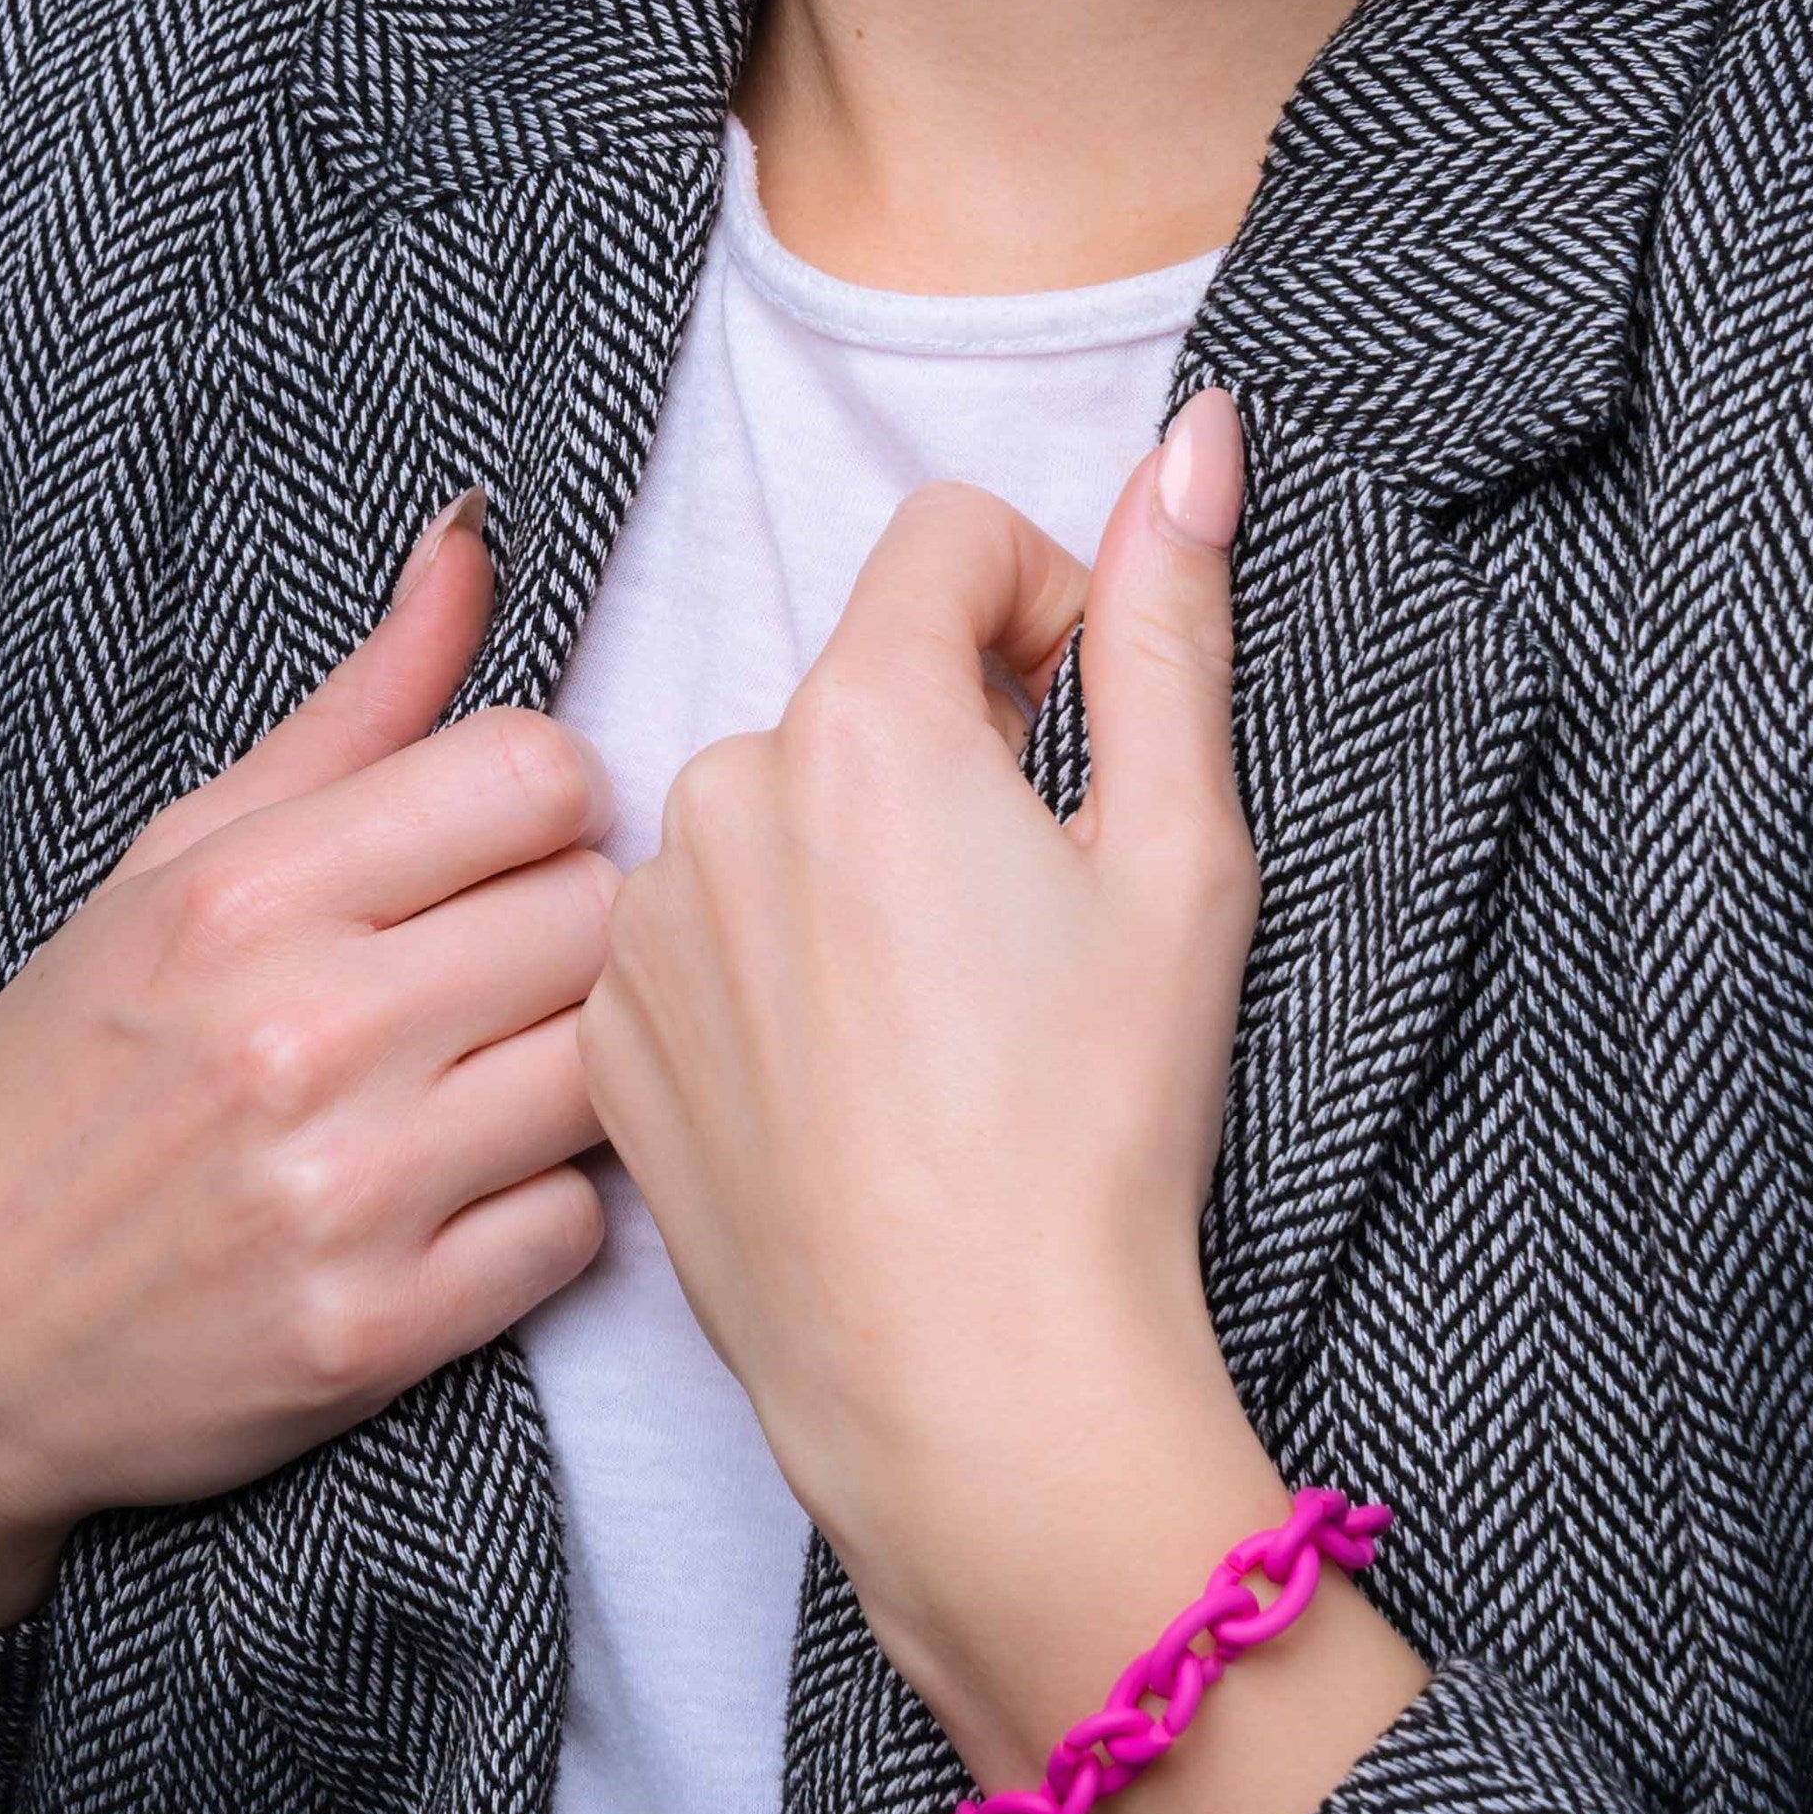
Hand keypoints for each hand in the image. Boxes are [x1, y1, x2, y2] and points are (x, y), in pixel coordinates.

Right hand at [0, 497, 616, 1633]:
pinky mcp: (383, 1328)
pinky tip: (473, 1199)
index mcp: (245, 893)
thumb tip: (477, 542)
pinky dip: (546, 1212)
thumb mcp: (177, 869)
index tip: (503, 859)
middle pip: (598, 917)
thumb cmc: (70, 1083)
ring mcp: (347, 1188)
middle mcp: (301, 1031)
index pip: (538, 773)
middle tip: (504, 984)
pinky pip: (578, 1228)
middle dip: (572, 940)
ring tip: (495, 1083)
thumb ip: (354, 716)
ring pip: (609, 1070)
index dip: (547, 812)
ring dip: (577, 1073)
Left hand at [583, 393, 1428, 1813]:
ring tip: (943, 1018)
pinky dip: (775, 962)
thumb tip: (1196, 437)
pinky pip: (699, 932)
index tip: (1087, 726)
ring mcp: (647, 924)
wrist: (967, 1376)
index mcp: (867, 722)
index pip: (948, 540)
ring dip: (858, 856)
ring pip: (775, 813)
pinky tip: (855, 1082)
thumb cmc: (1095, 1125)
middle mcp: (718, 791)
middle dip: (955, 747)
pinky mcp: (616, 1038)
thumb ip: (1173, 629)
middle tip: (1034, 911)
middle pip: (858, 687)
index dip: (1048, 606)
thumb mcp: (1184, 862)